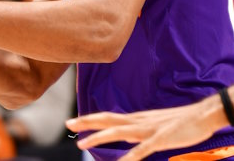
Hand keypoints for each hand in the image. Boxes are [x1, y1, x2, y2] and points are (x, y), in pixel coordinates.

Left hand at [65, 96, 223, 160]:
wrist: (201, 115)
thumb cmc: (178, 121)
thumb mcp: (153, 124)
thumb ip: (137, 129)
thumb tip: (123, 135)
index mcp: (136, 118)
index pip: (108, 117)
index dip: (89, 118)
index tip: (72, 120)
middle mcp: (138, 122)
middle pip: (108, 120)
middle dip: (87, 122)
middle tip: (68, 124)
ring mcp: (148, 130)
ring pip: (119, 132)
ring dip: (99, 137)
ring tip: (82, 143)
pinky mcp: (161, 139)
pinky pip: (143, 149)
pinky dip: (131, 156)